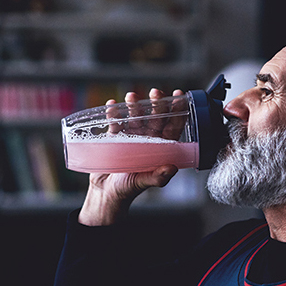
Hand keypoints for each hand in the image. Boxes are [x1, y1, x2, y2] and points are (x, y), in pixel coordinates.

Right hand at [78, 88, 182, 225]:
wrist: (105, 193)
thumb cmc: (127, 189)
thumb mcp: (143, 182)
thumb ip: (158, 177)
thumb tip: (172, 168)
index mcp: (159, 148)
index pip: (172, 127)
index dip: (177, 112)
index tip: (180, 97)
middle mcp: (147, 140)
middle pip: (154, 118)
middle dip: (156, 104)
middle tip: (156, 93)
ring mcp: (130, 137)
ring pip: (135, 117)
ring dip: (134, 106)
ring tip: (131, 97)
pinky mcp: (114, 138)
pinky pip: (115, 123)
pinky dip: (113, 114)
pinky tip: (111, 106)